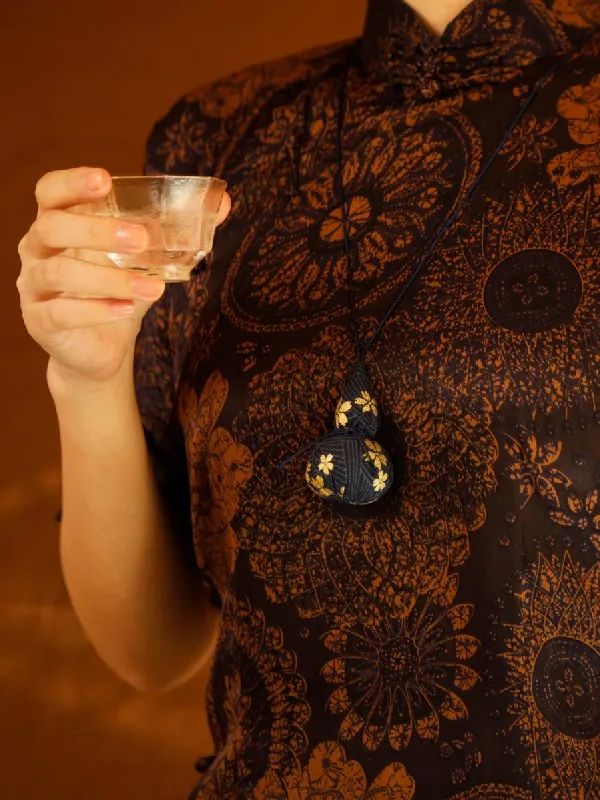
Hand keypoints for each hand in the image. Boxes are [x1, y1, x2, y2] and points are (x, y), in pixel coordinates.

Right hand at [16, 167, 230, 387]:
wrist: (101, 350)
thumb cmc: (118, 292)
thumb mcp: (147, 260)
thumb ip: (177, 230)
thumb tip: (222, 203)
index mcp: (58, 224)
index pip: (50, 192)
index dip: (72, 182)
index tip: (104, 179)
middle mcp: (36, 250)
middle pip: (51, 226)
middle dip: (97, 230)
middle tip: (141, 238)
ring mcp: (34, 286)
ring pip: (61, 272)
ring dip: (111, 278)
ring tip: (154, 288)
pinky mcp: (39, 322)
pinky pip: (62, 312)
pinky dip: (97, 310)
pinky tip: (128, 310)